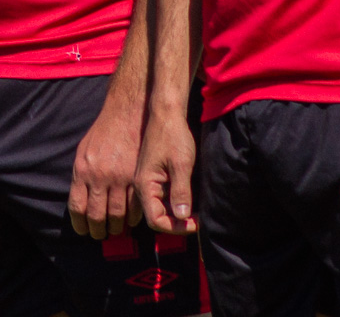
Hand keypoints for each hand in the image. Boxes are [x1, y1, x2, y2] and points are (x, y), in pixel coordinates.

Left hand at [69, 100, 142, 238]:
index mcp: (83, 171)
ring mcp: (120, 178)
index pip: (78, 208)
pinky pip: (136, 206)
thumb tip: (80, 203)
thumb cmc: (104, 133)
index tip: (85, 231)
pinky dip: (134, 217)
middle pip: (98, 216)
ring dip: (118, 227)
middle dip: (99, 231)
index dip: (81, 225)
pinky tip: (133, 219)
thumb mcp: (83, 151)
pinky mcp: (138, 178)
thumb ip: (81, 177)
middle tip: (102, 234)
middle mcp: (100, 177)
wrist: (126, 113)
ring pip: (118, 215)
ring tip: (117, 230)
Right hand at [134, 107, 197, 234]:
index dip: (176, 227)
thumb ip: (181, 192)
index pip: (156, 220)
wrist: (166, 112)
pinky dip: (174, 202)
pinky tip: (188, 197)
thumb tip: (182, 217)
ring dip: (176, 213)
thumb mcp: (181, 164)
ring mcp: (147, 181)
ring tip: (195, 212)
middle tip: (198, 220)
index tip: (195, 224)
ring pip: (159, 207)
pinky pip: (161, 196)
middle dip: (177, 222)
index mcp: (145, 185)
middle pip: (156, 216)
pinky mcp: (153, 175)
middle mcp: (142, 186)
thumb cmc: (173, 135)